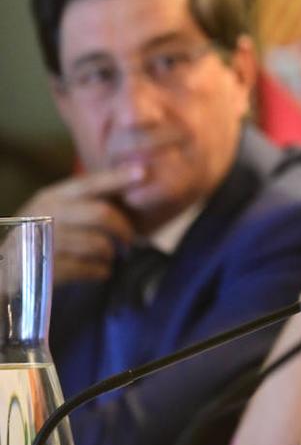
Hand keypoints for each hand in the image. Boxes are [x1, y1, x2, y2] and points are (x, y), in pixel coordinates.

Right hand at [17, 165, 143, 283]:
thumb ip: (84, 202)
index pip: (90, 183)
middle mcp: (47, 215)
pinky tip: (100, 271)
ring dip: (112, 254)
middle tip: (130, 240)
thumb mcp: (55, 212)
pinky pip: (90, 268)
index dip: (117, 178)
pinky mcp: (48, 269)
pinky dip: (102, 271)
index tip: (143, 172)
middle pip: (102, 214)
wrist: (5, 270)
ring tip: (109, 257)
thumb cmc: (40, 238)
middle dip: (124, 228)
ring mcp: (46, 242)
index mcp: (52, 197)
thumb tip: (128, 190)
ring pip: (99, 244)